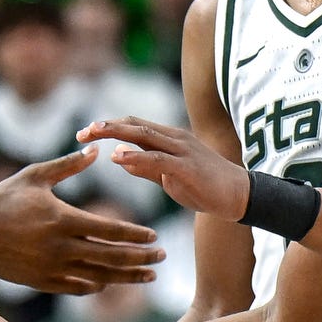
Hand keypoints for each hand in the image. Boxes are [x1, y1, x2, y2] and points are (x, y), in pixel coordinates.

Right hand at [0, 149, 161, 293]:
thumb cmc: (3, 198)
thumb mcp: (36, 176)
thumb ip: (69, 165)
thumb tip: (96, 151)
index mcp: (63, 219)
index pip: (110, 231)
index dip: (135, 235)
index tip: (154, 237)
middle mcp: (61, 247)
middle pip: (111, 257)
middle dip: (140, 259)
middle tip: (161, 259)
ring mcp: (51, 268)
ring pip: (99, 277)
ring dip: (126, 277)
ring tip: (148, 277)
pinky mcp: (41, 281)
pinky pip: (76, 287)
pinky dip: (96, 286)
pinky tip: (108, 283)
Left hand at [78, 117, 250, 221]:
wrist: (239, 196)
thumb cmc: (205, 186)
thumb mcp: (169, 177)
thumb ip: (146, 167)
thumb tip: (119, 159)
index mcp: (169, 138)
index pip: (134, 126)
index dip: (109, 127)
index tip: (85, 133)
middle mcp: (174, 138)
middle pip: (135, 125)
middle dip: (106, 126)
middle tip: (82, 132)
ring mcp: (182, 150)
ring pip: (144, 135)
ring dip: (116, 133)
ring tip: (93, 134)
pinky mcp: (188, 166)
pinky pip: (158, 158)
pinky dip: (136, 156)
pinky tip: (118, 157)